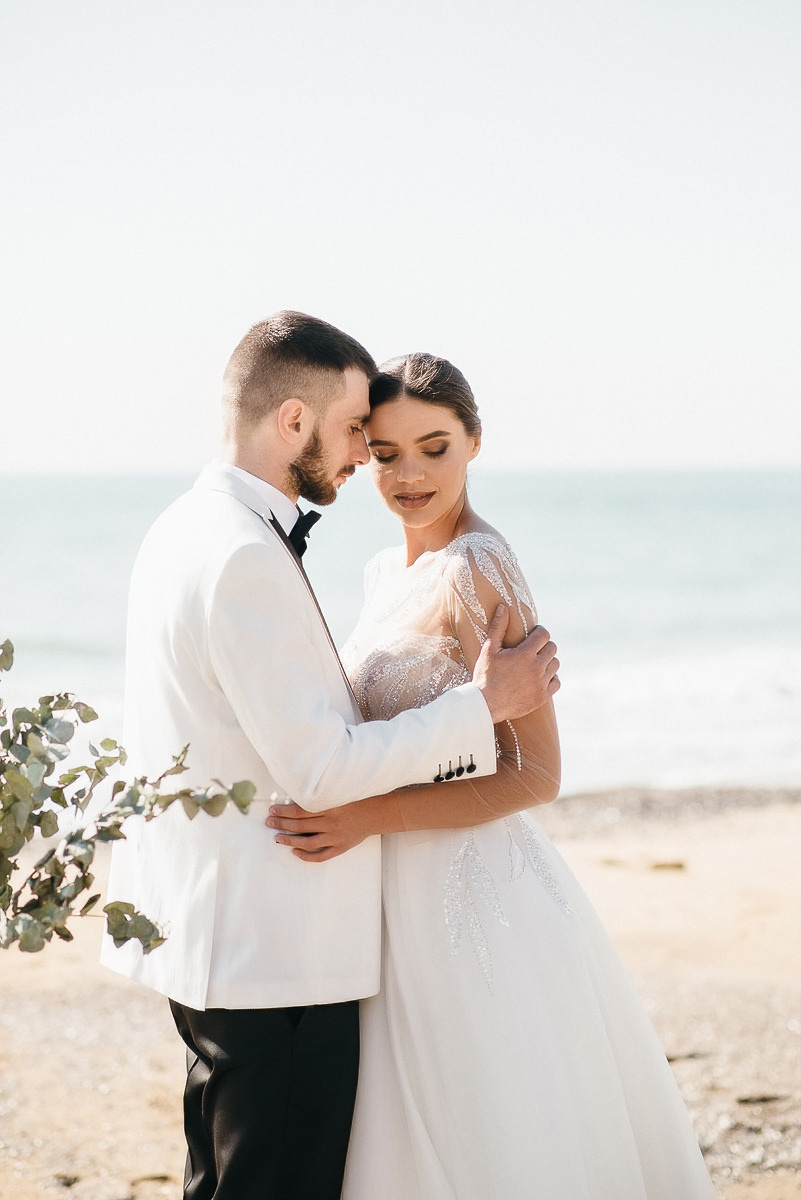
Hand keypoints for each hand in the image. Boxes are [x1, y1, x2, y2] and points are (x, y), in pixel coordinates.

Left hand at [265, 800, 368, 861]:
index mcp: (330, 807)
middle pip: (300, 825)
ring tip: (277, 837)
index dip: (284, 811)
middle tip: (269, 822)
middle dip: (282, 823)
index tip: (273, 809)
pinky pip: (321, 856)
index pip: (300, 810)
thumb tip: (297, 798)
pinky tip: (295, 852)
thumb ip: (321, 797)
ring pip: (307, 842)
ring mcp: (336, 837)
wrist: (376, 813)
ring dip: (289, 840)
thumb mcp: (339, 793)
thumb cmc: (356, 800)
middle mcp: (332, 823)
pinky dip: (306, 856)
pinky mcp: (341, 847)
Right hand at [472, 605, 559, 723]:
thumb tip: (503, 606)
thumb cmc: (485, 675)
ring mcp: (541, 683)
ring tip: (535, 662)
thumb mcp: (489, 649)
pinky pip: (556, 682)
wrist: (485, 704)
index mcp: (525, 654)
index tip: (533, 634)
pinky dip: (551, 678)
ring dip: (548, 661)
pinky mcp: (542, 696)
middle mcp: (536, 667)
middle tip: (533, 649)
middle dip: (544, 645)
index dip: (539, 632)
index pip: (544, 634)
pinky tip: (540, 677)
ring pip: (555, 664)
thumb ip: (498, 627)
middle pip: (552, 648)